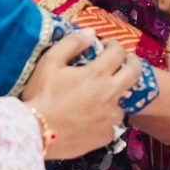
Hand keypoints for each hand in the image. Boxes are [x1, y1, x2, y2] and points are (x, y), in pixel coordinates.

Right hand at [19, 35, 138, 159]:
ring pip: (122, 102)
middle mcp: (110, 94)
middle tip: (126, 60)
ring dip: (116, 95)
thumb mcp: (50, 62)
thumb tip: (91, 32)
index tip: (108, 45)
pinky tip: (93, 120)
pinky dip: (105, 120)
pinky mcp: (106, 136)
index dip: (114, 45)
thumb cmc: (41, 95)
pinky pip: (111, 125)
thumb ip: (71, 43)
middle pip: (134, 73)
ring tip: (103, 96)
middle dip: (132, 62)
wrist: (35, 132)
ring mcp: (110, 117)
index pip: (117, 52)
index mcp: (98, 74)